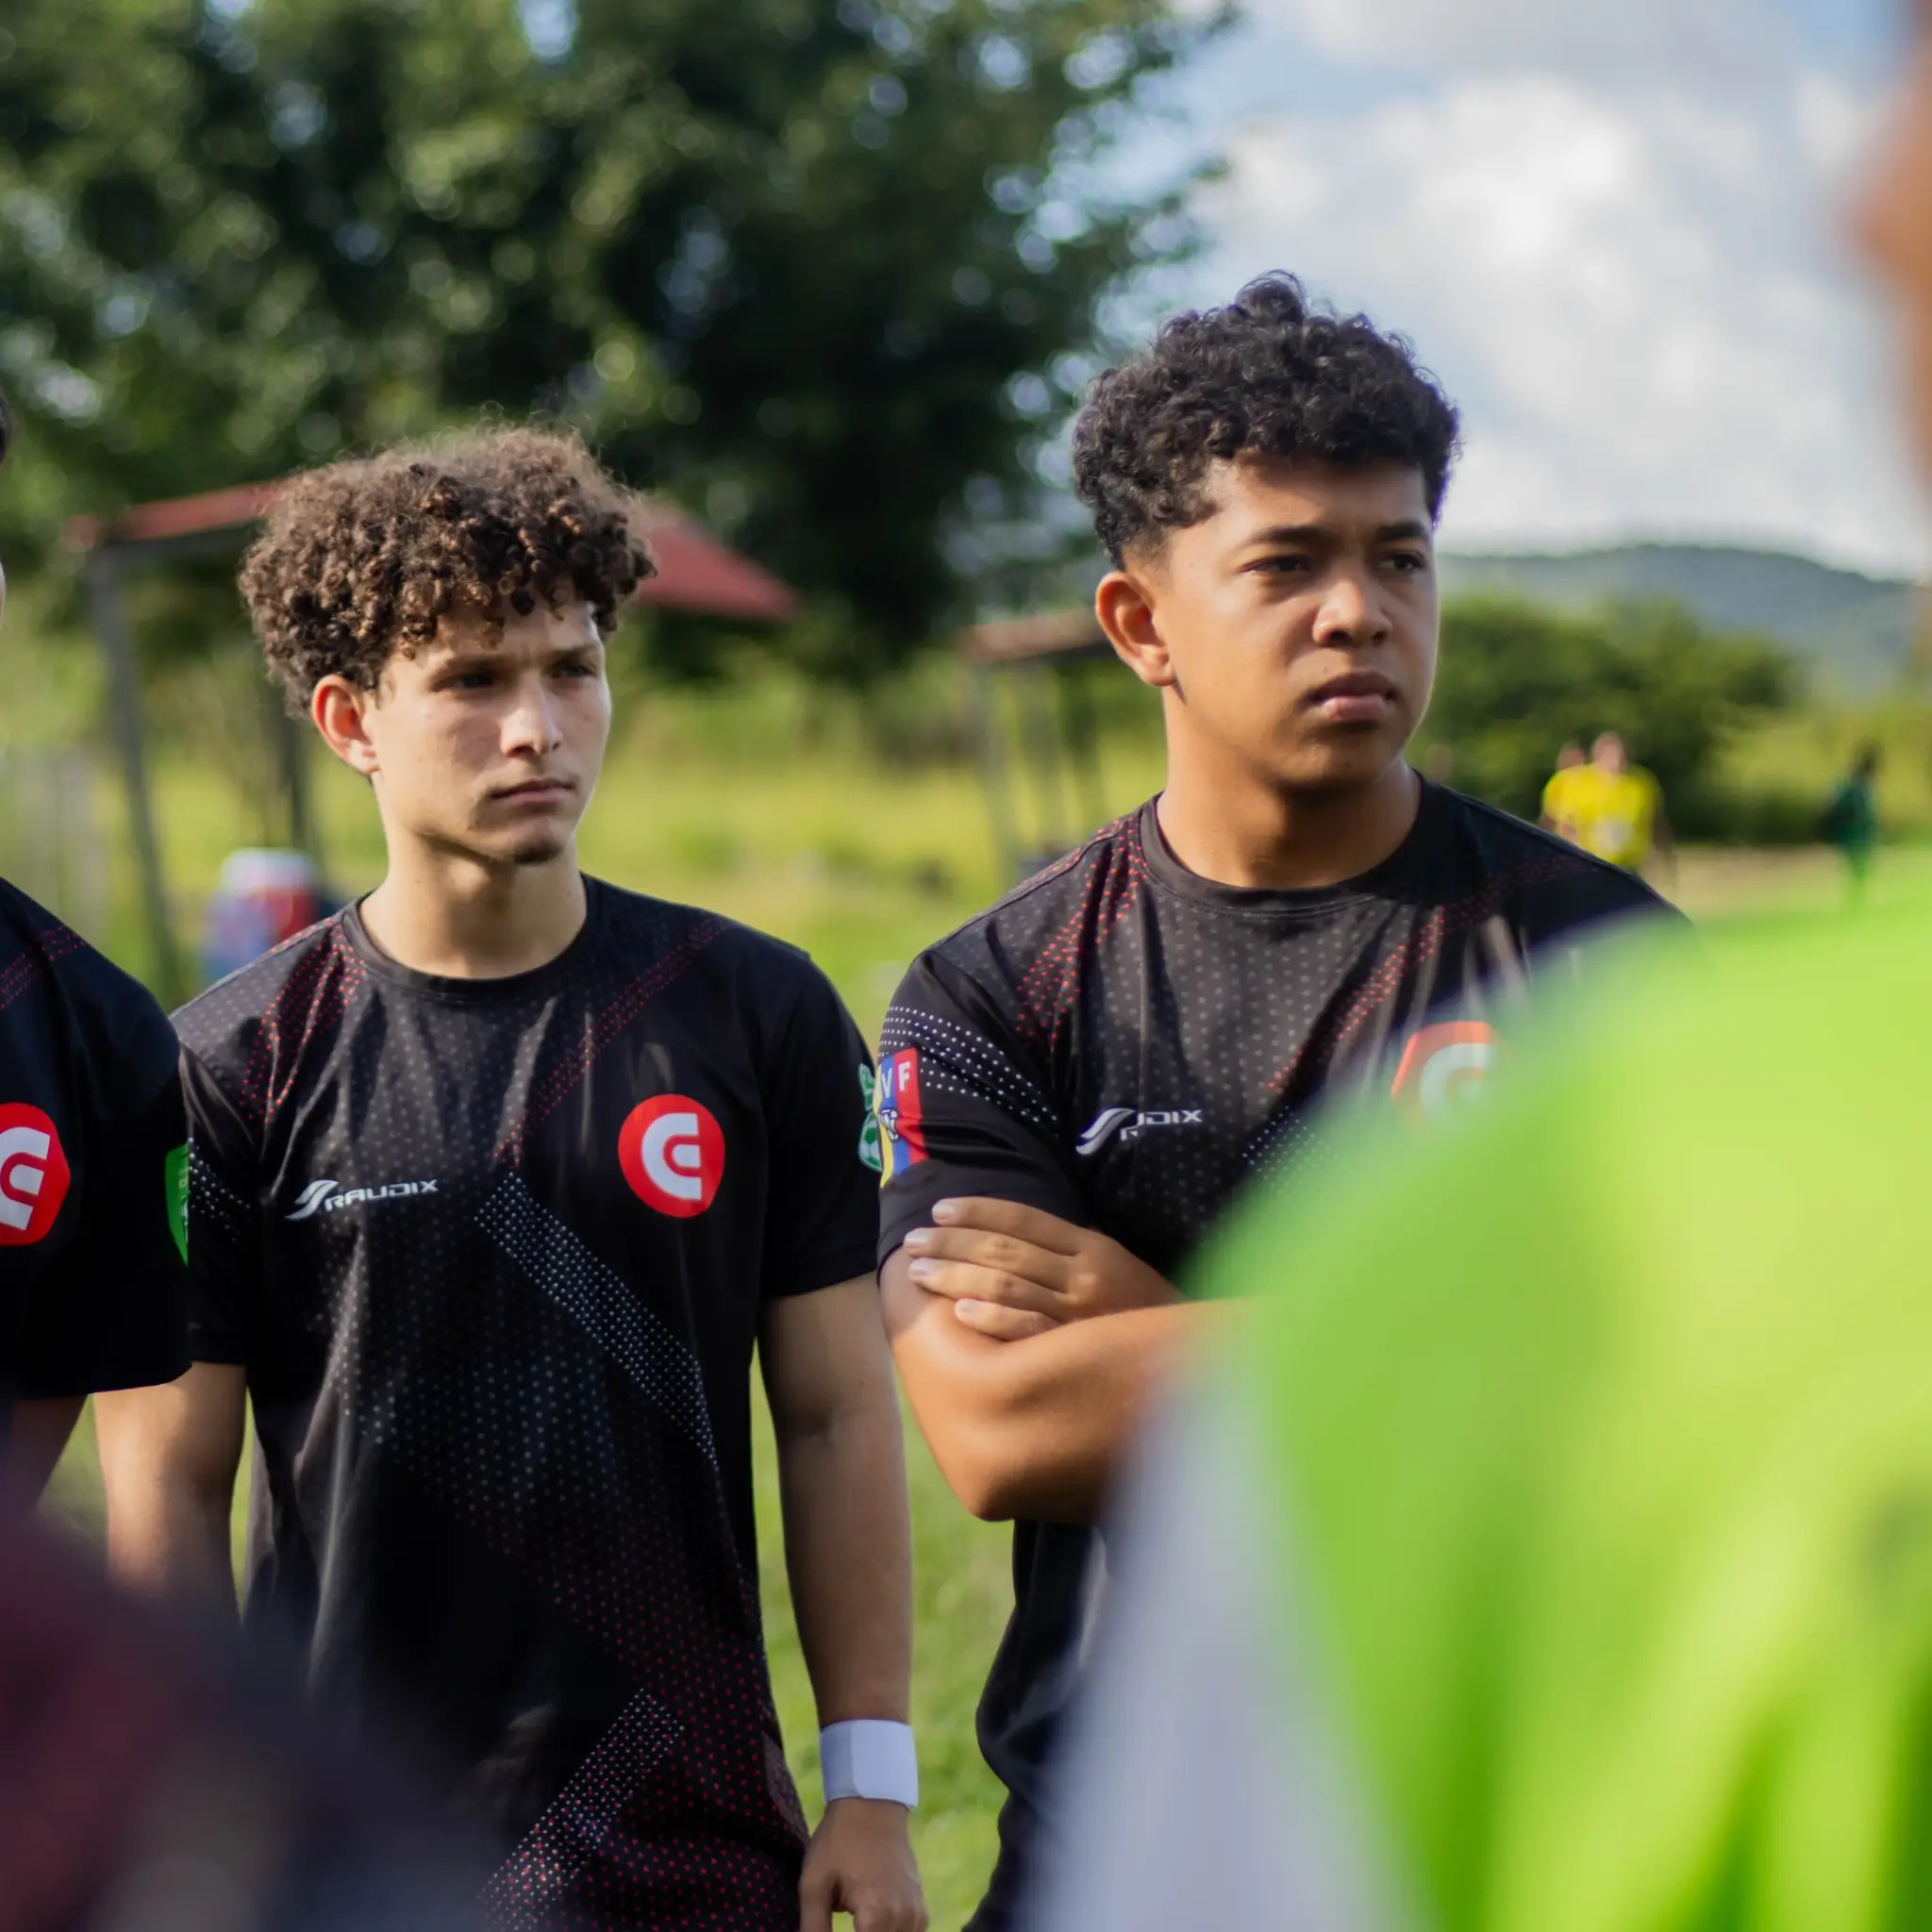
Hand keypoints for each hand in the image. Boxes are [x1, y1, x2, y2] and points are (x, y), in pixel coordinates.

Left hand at [800, 1797, 925, 1931]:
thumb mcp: (814, 1886)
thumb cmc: (838, 1842)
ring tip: (851, 1924)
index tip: (828, 1930)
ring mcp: (916, 1915)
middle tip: (841, 1924)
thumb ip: (813, 1930)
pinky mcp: (920, 1909)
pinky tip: (871, 1928)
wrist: (871, 1804)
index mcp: (877, 1918)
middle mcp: (904, 1921)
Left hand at [901, 1199, 1175, 1340]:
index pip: (1023, 1219)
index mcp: (1092, 1247)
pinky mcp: (1075, 1353)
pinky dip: (992, 1318)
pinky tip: (959, 1310)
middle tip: (913, 1240)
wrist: (1196, 1359)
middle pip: (1004, 1249)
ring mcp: (1077, 1315)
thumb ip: (1071, 1248)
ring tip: (920, 1271)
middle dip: (953, 1241)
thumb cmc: (1146, 1309)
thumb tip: (1016, 1233)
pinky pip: (1026, 1330)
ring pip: (1006, 1285)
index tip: (939, 1208)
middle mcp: (1082, 1275)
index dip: (978, 1211)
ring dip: (956, 1274)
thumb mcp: (1116, 1264)